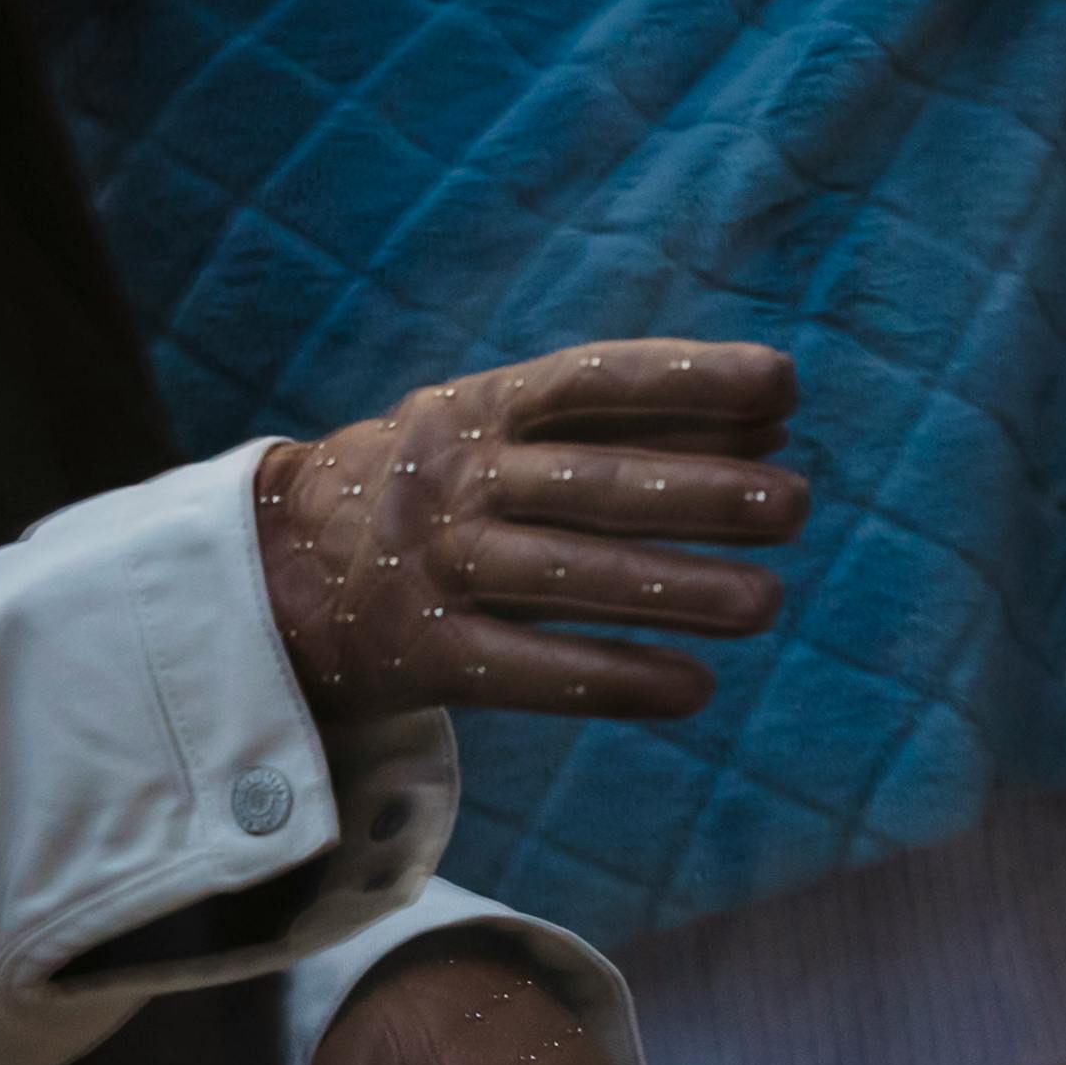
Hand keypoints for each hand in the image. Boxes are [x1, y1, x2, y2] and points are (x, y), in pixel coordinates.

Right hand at [256, 341, 802, 726]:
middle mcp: (456, 480)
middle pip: (592, 483)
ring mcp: (434, 567)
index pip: (593, 380)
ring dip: (676, 591)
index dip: (688, 378)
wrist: (269, 569)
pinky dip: (614, 680)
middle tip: (796, 503)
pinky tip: (694, 687)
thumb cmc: (437, 486)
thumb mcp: (507, 430)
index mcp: (482, 407)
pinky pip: (528, 670)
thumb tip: (776, 420)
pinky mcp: (420, 653)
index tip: (784, 384)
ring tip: (767, 603)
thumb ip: (633, 425)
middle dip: (702, 491)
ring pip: (567, 577)